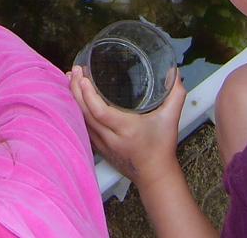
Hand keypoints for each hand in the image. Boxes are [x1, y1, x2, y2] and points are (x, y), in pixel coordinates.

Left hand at [69, 65, 185, 189]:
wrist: (155, 176)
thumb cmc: (162, 148)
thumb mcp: (171, 119)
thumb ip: (175, 95)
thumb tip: (175, 73)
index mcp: (127, 128)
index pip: (101, 112)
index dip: (89, 95)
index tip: (83, 77)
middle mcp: (111, 137)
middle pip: (86, 114)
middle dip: (77, 90)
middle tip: (76, 70)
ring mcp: (103, 144)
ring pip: (82, 120)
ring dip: (74, 99)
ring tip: (71, 78)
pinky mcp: (99, 148)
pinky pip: (84, 128)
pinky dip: (77, 112)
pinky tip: (74, 99)